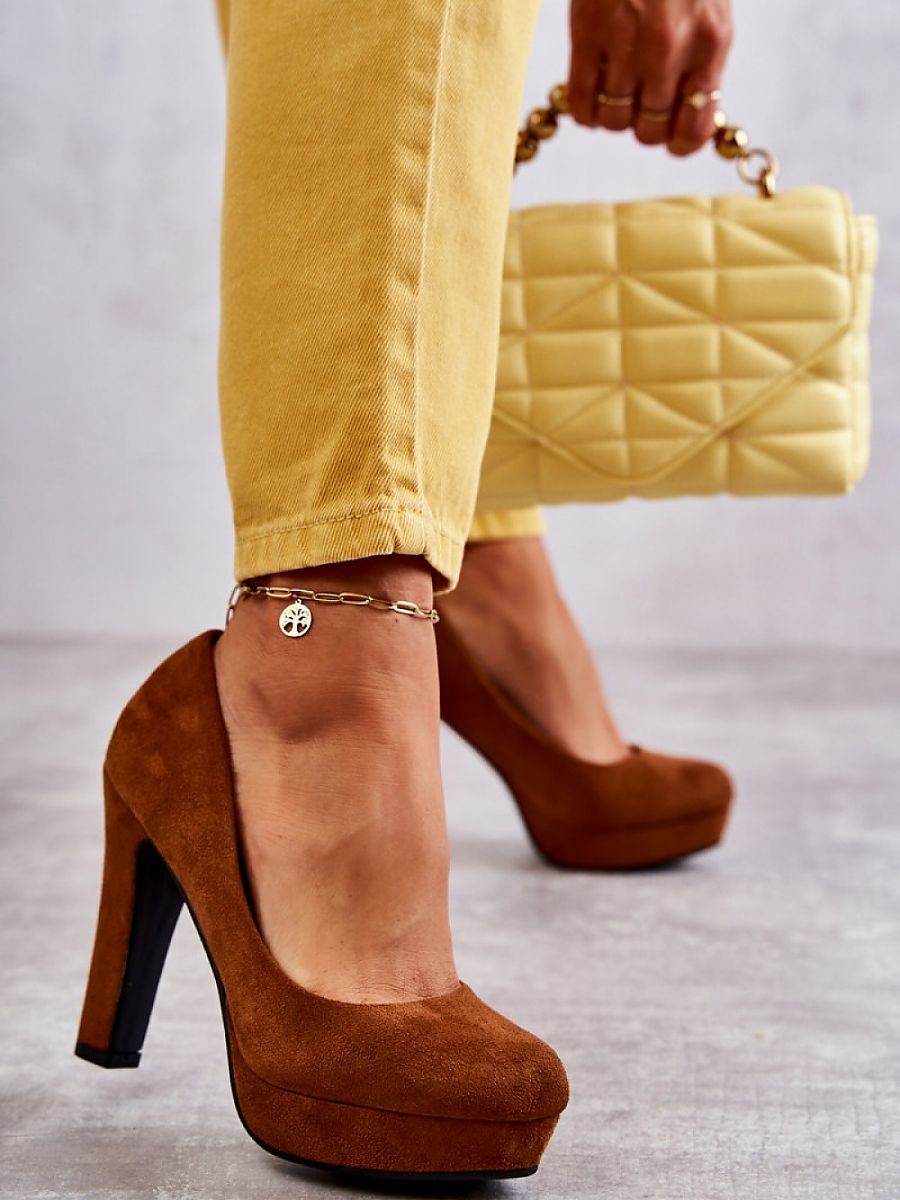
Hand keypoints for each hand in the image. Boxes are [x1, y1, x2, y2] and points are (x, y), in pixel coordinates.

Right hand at [568, 0, 732, 154]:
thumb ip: (700, 62)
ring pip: (614, 123)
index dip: (677, 141)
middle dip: (641, 124)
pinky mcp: (588, 34)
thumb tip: (685, 116)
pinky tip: (588, 93)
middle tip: (636, 101)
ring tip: (612, 88)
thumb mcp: (706, 11)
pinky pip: (582, 104)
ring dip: (611, 114)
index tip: (668, 133)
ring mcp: (626, 43)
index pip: (694, 128)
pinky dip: (584, 109)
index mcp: (710, 43)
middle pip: (649, 131)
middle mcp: (671, 49)